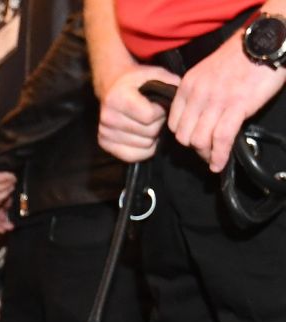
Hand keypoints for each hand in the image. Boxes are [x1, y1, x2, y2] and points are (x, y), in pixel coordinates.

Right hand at [97, 64, 178, 161]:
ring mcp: (104, 132)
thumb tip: (182, 104)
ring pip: (143, 145)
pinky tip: (144, 137)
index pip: (149, 116)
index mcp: (118, 98)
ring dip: (152, 136)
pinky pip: (133, 156)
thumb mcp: (155, 74)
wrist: (112, 85)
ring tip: (148, 124)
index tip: (160, 105)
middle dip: (157, 124)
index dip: (161, 112)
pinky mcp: (104, 143)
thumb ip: (171, 84)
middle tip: (155, 116)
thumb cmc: (137, 81)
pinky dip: (144, 149)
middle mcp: (108, 117)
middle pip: (147, 133)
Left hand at [169, 34, 285, 171]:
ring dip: (207, 155)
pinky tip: (219, 164)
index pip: (173, 124)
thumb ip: (198, 94)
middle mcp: (198, 94)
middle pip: (184, 136)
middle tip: (207, 150)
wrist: (264, 40)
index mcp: (188, 86)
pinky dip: (219, 156)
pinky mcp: (236, 105)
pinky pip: (221, 139)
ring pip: (199, 141)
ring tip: (214, 158)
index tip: (194, 139)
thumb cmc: (240, 56)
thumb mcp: (207, 72)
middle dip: (194, 148)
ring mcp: (216, 100)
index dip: (184, 136)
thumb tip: (198, 118)